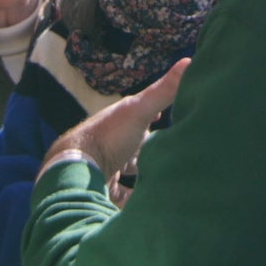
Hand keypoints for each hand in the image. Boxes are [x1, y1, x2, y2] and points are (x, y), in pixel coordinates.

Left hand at [43, 61, 187, 187]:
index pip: (143, 116)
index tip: (168, 115)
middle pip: (138, 146)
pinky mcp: (106, 191)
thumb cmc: (108, 136)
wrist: (75, 171)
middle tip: (176, 153)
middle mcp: (115, 143)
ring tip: (168, 180)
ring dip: (146, 175)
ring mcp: (110, 168)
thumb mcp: (140, 110)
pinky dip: (136, 201)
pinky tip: (150, 205)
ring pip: (131, 171)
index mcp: (123, 123)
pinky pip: (124, 197)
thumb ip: (164, 90)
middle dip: (153, 149)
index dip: (157, 114)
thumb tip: (190, 60)